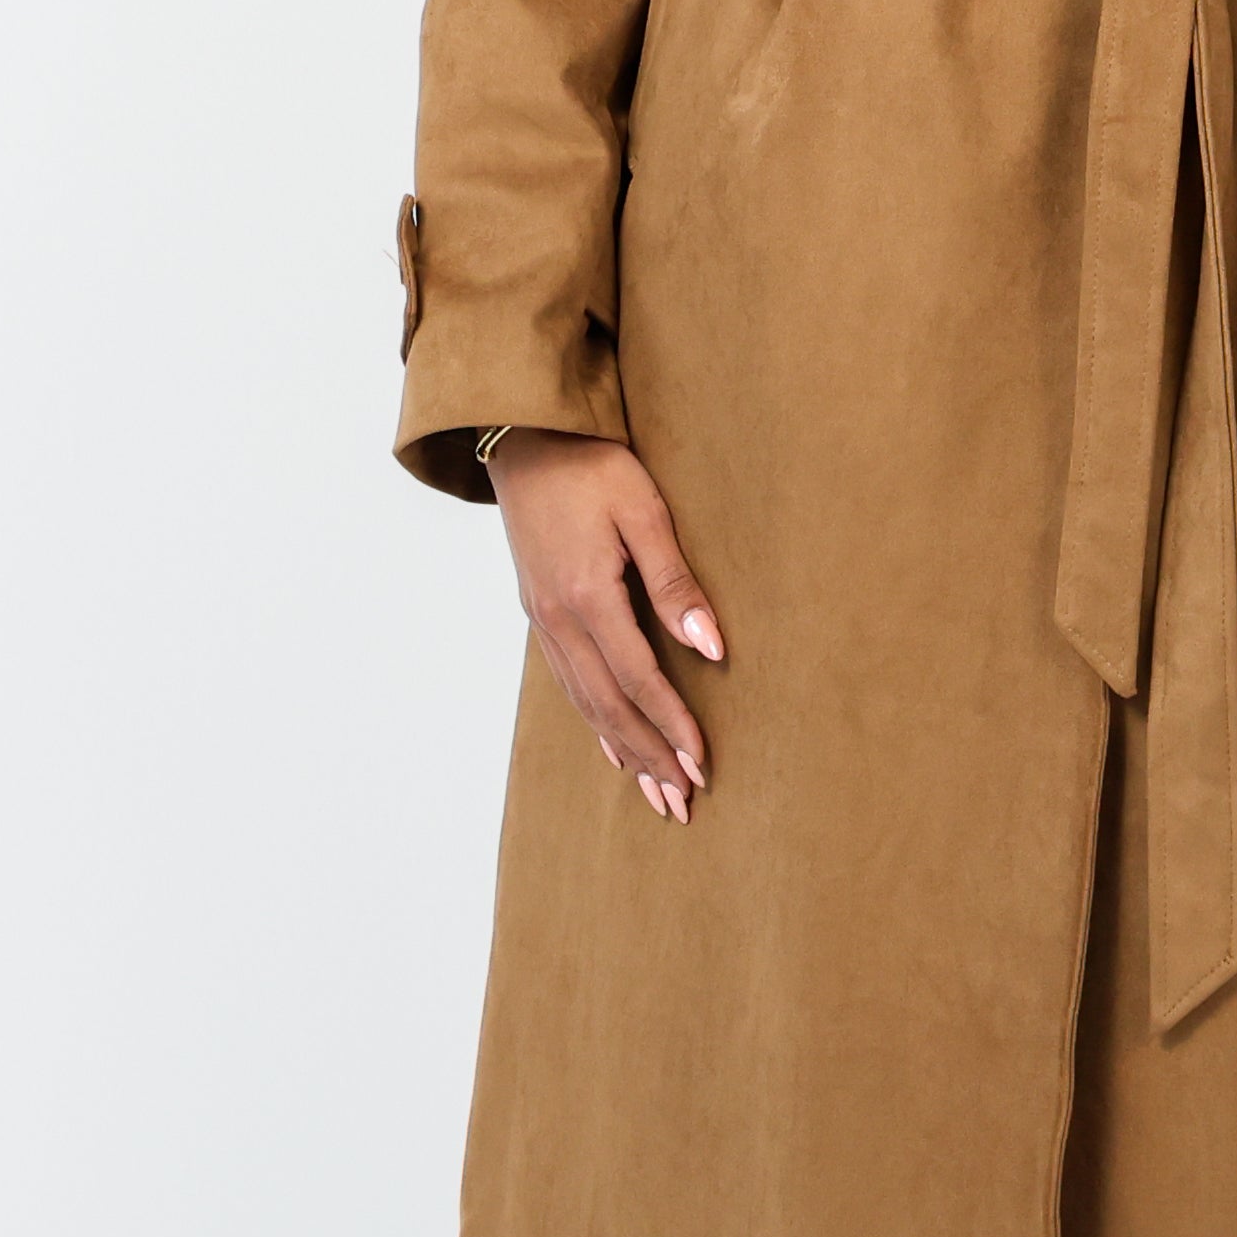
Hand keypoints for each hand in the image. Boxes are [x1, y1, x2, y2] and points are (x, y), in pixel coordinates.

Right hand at [488, 432, 723, 822]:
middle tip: (682, 801)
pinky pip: (567, 682)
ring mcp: (542, 618)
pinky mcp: (539, 611)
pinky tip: (611, 745)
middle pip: (608, 705)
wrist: (524, 435)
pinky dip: (593, 719)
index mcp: (587, 595)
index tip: (702, 762)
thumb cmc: (591, 463)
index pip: (639, 679)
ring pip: (584, 701)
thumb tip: (712, 648)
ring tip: (654, 791)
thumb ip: (676, 582)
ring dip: (622, 748)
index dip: (672, 724)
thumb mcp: (644, 510)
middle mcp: (557, 618)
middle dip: (648, 756)